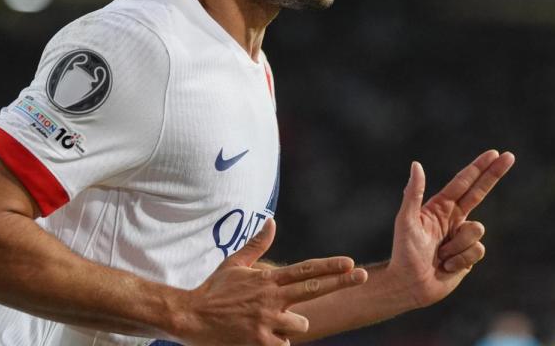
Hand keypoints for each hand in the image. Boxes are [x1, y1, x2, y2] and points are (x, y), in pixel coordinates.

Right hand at [178, 219, 367, 345]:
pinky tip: (260, 338)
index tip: (350, 262)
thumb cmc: (213, 290)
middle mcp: (271, 299)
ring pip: (300, 325)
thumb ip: (257, 245)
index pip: (305, 270)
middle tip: (364, 276)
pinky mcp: (259, 343)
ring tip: (271, 323)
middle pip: (314, 289)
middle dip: (342, 282)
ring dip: (293, 326)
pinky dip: (277, 343)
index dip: (329, 266)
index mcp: (267, 280)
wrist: (190, 318)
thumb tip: (272, 221)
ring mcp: (266, 322)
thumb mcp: (234, 264)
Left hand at [387, 150, 514, 307]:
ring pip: (477, 230)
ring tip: (440, 255)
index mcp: (440, 207)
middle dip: (494, 174)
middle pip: (480, 192)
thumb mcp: (406, 220)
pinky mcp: (469, 255)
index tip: (494, 153)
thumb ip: (413, 193)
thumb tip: (416, 164)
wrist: (409, 284)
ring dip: (457, 245)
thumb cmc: (403, 251)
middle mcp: (454, 218)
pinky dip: (461, 259)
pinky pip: (477, 250)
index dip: (478, 167)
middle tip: (510, 156)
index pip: (463, 183)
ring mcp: (462, 236)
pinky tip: (447, 266)